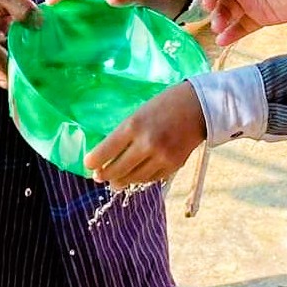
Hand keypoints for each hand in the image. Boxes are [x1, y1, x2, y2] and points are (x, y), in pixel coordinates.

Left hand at [83, 83, 205, 187]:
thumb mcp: (139, 113)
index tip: (88, 164)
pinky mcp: (173, 166)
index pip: (105, 151)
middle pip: (117, 170)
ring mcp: (161, 157)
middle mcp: (146, 144)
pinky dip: (140, 179)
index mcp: (134, 125)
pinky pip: (151, 179)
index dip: (93, 161)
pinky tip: (134, 177)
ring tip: (115, 181)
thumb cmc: (165, 105)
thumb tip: (109, 155)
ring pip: (134, 178)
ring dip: (121, 181)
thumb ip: (125, 133)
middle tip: (98, 176)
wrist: (199, 106)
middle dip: (104, 175)